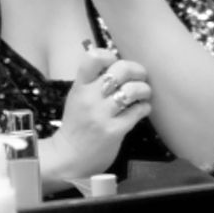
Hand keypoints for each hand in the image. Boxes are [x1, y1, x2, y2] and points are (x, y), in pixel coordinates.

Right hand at [41, 47, 151, 181]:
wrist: (69, 157)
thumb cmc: (77, 124)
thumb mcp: (78, 97)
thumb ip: (94, 81)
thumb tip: (119, 63)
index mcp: (80, 87)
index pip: (93, 58)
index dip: (109, 55)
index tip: (116, 63)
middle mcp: (90, 99)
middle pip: (121, 70)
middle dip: (137, 70)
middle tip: (140, 76)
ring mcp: (102, 115)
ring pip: (133, 90)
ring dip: (144, 89)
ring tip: (143, 93)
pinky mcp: (114, 131)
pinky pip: (138, 111)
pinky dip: (144, 107)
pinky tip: (141, 109)